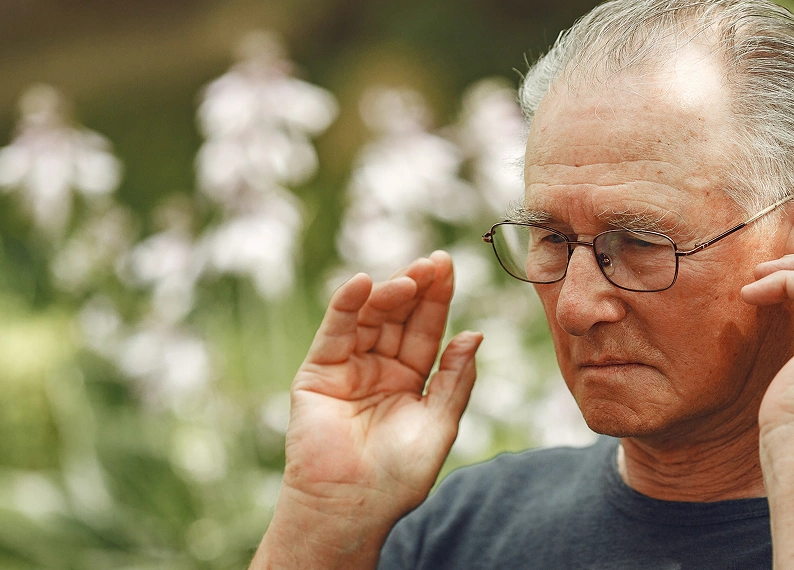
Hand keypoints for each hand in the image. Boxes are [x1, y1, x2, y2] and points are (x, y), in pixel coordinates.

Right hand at [285, 251, 481, 520]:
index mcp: (411, 379)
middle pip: (399, 317)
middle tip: (432, 263)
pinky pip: (333, 332)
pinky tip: (362, 284)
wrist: (352, 505)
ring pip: (368, 318)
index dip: (437, 297)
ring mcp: (348, 368)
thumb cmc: (399, 475)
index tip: (447, 264)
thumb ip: (455, 378)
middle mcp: (380, 368)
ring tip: (408, 279)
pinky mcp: (318, 372)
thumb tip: (475, 333)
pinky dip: (345, 306)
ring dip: (387, 294)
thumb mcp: (440, 423)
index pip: (426, 329)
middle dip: (415, 287)